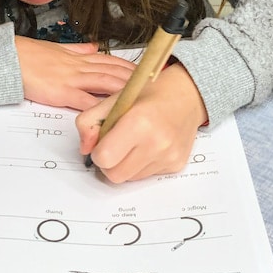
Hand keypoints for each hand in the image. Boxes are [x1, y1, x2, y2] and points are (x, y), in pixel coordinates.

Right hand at [15, 36, 135, 110]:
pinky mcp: (62, 93)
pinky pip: (86, 101)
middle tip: (153, 86)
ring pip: (105, 83)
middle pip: (113, 72)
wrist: (9, 58)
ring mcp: (72, 79)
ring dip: (124, 91)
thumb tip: (93, 46)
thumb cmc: (28, 55)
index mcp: (78, 57)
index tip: (145, 70)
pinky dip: (100, 108)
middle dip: (134, 79)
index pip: (110, 60)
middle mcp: (79, 66)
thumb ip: (77, 49)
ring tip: (142, 98)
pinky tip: (112, 114)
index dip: (129, 66)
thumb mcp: (56, 47)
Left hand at [76, 62, 207, 182]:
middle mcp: (156, 143)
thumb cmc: (150, 93)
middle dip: (109, 163)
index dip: (98, 150)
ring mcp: (168, 156)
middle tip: (114, 144)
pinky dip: (141, 165)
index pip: (104, 157)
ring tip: (133, 142)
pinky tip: (148, 145)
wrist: (187, 94)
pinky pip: (147, 176)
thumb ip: (90, 121)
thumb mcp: (114, 98)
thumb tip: (85, 148)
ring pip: (130, 178)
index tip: (103, 140)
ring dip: (125, 165)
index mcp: (138, 122)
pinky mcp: (176, 165)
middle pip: (115, 175)